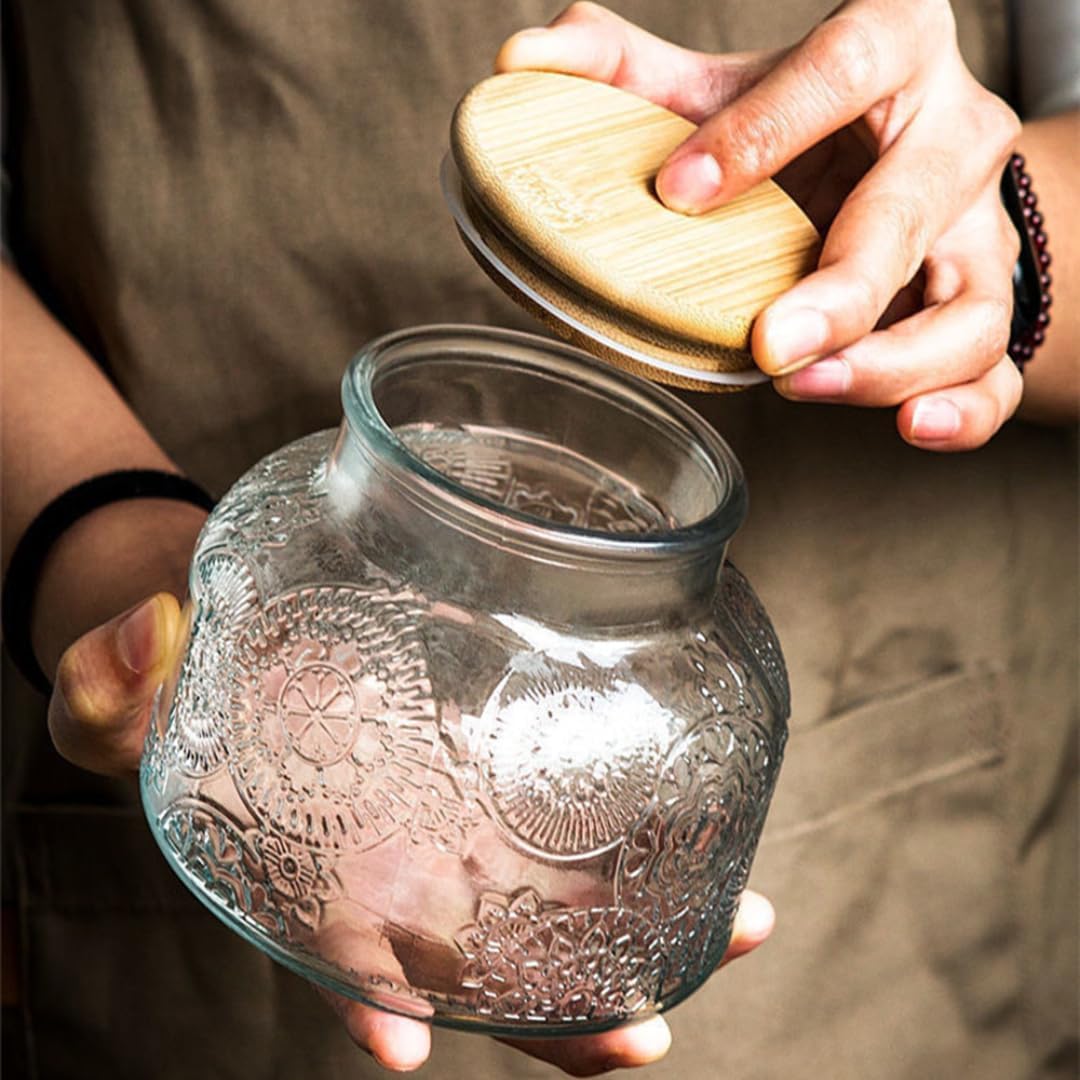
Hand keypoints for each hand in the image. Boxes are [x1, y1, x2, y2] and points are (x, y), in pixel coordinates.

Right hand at [49, 591, 775, 1074]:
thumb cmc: (178, 682)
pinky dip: (634, 827)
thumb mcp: (119, 689)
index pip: (352, 957)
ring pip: (552, 893)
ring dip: (643, 922)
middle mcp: (394, 859)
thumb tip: (139, 647)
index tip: (422, 1045)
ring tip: (737, 923)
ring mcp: (453, 811)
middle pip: (488, 957)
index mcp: (309, 870)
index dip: (381, 1003)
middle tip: (653, 1022)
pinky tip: (699, 827)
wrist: (242, 631)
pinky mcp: (491, 753)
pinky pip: (567, 802)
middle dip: (571, 1006)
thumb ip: (112, 685)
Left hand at [497, 0, 1024, 449]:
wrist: (897, 153)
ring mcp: (976, 234)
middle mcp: (952, 140)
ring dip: (893, 363)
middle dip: (843, 286)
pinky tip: (912, 427)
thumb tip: (523, 66)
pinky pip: (998, 370)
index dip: (764, 132)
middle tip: (770, 341)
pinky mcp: (983, 306)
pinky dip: (964, 409)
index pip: (845, 70)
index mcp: (893, 51)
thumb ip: (625, 72)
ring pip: (970, 310)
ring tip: (809, 387)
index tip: (677, 193)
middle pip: (912, 214)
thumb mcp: (720, 87)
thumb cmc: (804, 122)